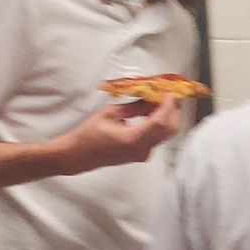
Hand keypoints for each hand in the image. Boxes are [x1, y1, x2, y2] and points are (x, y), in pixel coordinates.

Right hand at [54, 98, 180, 175]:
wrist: (77, 156)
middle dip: (173, 111)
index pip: (160, 121)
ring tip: (158, 101)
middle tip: (169, 95)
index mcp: (133, 139)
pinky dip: (158, 124)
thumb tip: (151, 98)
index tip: (170, 93)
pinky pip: (156, 138)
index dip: (168, 106)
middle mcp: (142, 149)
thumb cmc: (87, 135)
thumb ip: (134, 106)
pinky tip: (151, 112)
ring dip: (166, 117)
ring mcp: (143, 154)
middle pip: (169, 129)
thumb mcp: (110, 113)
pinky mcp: (141, 155)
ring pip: (165, 134)